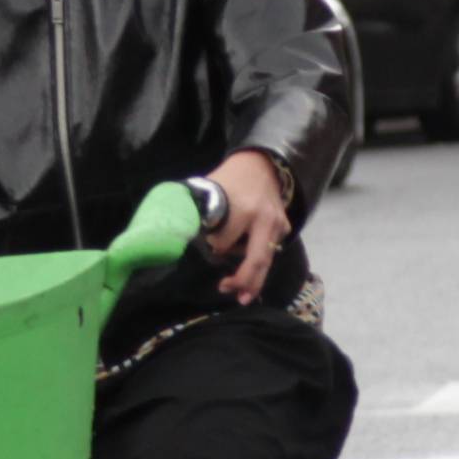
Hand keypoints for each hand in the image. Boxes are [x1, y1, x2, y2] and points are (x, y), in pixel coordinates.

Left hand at [202, 150, 290, 303]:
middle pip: (256, 260)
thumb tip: (173, 233)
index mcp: (243, 210)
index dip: (215, 247)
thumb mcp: (210, 189)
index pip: (224, 242)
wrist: (261, 163)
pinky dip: (261, 261)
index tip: (211, 247)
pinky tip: (253, 270)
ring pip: (266, 260)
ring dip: (254, 278)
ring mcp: (278, 224)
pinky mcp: (285, 227)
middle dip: (244, 281)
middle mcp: (265, 219)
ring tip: (243, 292)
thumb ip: (197, 212)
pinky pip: (271, 251)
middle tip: (233, 294)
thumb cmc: (229, 178)